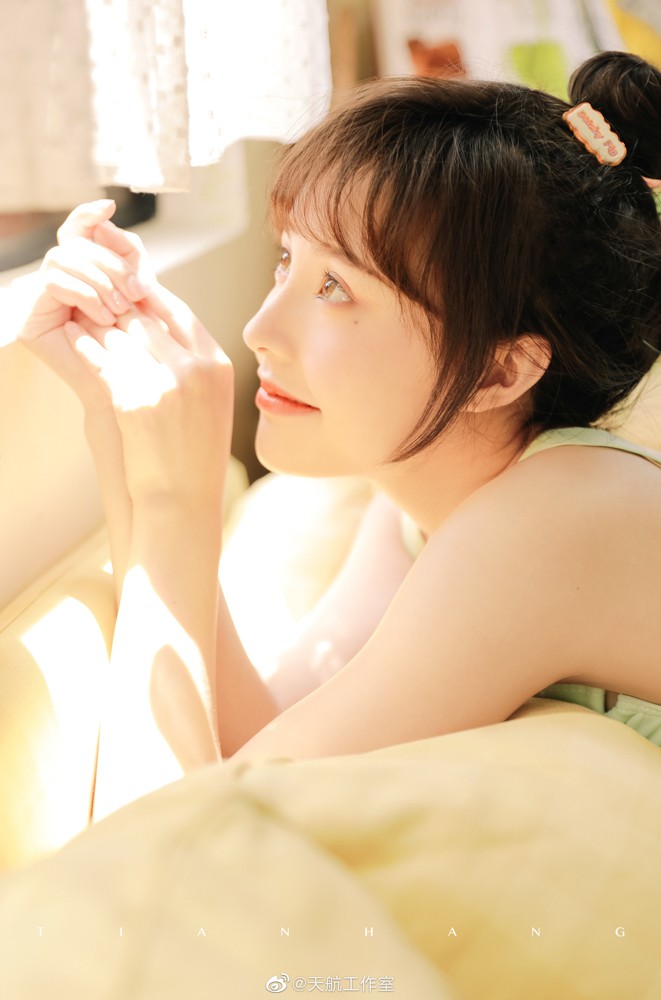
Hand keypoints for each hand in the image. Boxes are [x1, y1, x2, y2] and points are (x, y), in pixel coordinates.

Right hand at [15, 200, 148, 411]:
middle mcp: (55, 283)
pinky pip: (53, 282)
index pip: (74, 231)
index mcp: (80, 274)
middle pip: (73, 244)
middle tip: (135, 290)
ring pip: (61, 258)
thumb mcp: (139, 293)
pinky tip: (104, 315)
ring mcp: (37, 301)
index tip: (109, 205)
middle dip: (108, 261)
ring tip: (120, 308)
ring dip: (97, 279)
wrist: (128, 393)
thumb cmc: (139, 346)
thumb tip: (108, 213)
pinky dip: (83, 293)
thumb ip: (127, 255)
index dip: (87, 214)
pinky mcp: (28, 320)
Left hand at [65, 293, 233, 508]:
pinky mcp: (133, 403)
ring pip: (122, 338)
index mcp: (218, 367)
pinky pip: (103, 362)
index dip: (153, 298)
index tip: (133, 289)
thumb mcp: (210, 402)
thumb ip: (194, 362)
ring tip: (86, 316)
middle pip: (147, 322)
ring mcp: (164, 386)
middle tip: (101, 302)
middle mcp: (194, 371)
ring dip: (101, 326)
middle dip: (121, 311)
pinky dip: (86, 347)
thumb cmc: (195, 454)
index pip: (181, 314)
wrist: (182, 500)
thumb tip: (161, 320)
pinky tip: (76, 336)